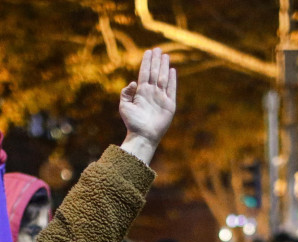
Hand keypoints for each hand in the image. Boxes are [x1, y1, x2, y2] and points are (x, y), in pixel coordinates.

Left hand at [119, 48, 177, 163]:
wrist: (143, 136)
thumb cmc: (132, 123)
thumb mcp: (124, 106)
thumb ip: (126, 93)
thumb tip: (133, 82)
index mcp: (141, 92)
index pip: (145, 73)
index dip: (146, 62)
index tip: (148, 51)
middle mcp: (151, 93)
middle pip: (155, 73)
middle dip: (156, 61)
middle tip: (158, 49)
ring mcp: (161, 98)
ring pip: (163, 78)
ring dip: (164, 67)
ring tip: (165, 56)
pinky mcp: (169, 105)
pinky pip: (172, 89)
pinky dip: (172, 80)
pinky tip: (172, 71)